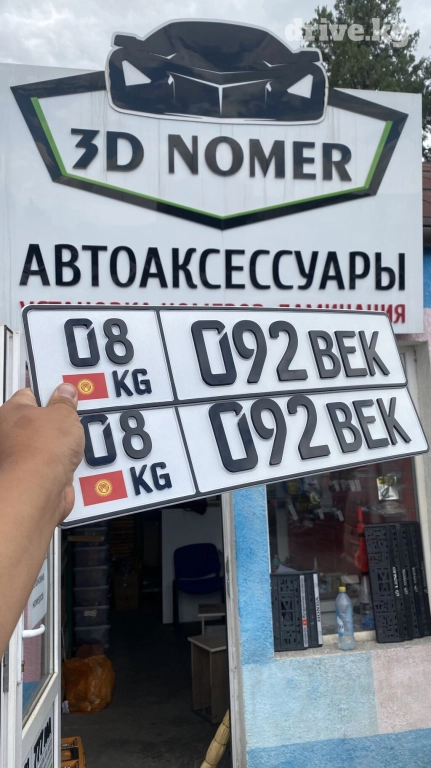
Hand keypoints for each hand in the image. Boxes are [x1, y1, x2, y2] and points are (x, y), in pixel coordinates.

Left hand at [0, 384, 83, 523]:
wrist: (38, 490)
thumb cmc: (41, 449)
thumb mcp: (63, 414)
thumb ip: (65, 402)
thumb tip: (65, 392)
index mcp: (11, 412)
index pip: (30, 395)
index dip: (50, 394)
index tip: (66, 395)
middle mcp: (9, 436)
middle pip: (38, 423)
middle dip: (58, 424)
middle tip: (73, 422)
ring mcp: (20, 459)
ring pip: (46, 448)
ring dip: (62, 448)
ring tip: (74, 446)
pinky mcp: (32, 479)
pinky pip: (52, 468)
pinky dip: (63, 468)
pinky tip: (71, 465)